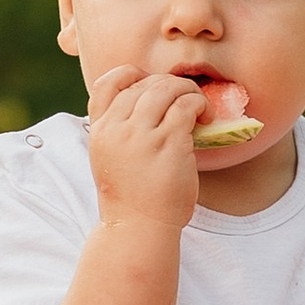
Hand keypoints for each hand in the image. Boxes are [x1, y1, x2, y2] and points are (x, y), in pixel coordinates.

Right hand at [84, 63, 202, 235]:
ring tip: (199, 106)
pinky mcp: (168, 144)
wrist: (137, 228)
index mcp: (99, 130)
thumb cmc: (130, 197)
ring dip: (188, 91)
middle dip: (169, 85)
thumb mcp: (110, 158)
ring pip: (167, 88)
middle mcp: (116, 129)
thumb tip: (146, 102)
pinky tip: (205, 117)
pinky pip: (186, 106)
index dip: (132, 75)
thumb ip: (118, 130)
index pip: (108, 83)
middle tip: (185, 100)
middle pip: (143, 83)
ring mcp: (142, 136)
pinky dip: (200, 104)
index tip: (151, 85)